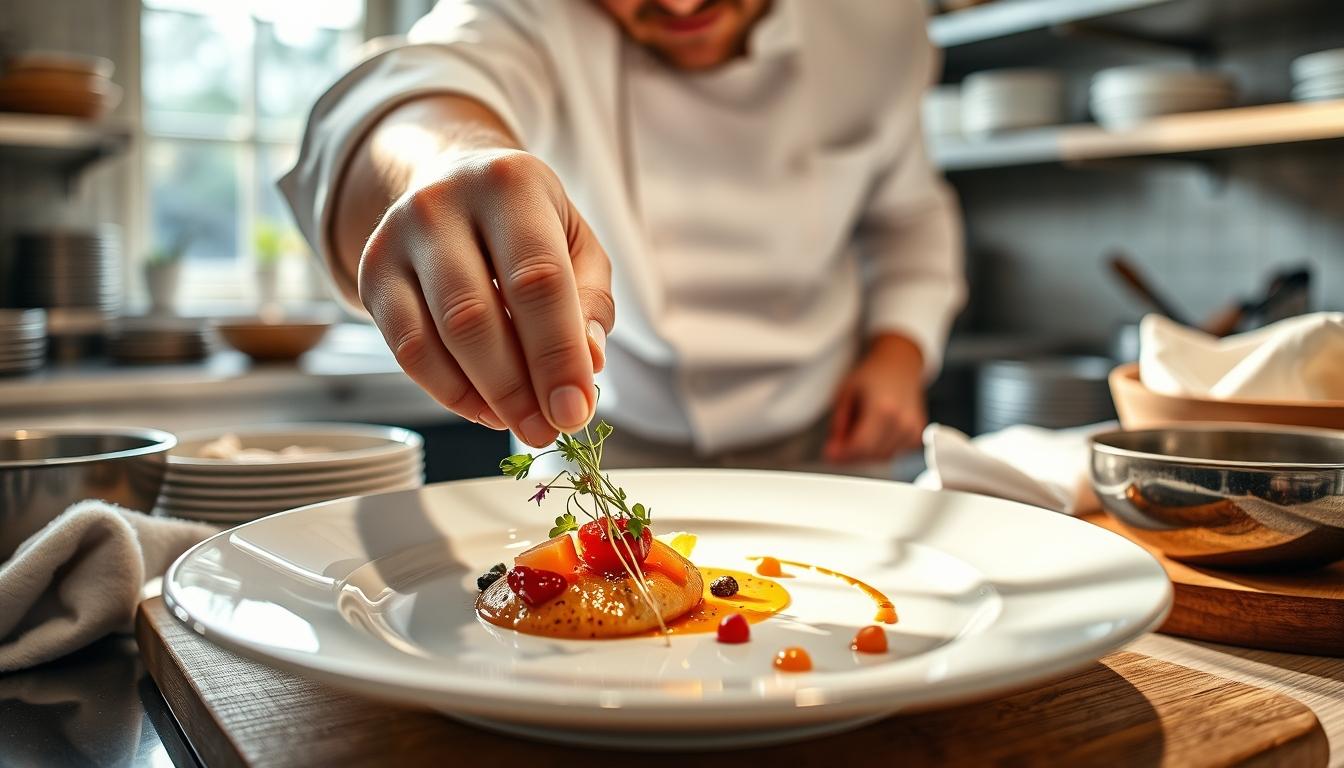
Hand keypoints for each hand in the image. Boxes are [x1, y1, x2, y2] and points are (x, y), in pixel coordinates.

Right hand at [358, 148, 613, 447]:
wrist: (453, 181)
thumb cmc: (529, 224)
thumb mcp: (577, 245)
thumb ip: (590, 302)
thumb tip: (588, 364)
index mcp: (509, 183)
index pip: (537, 280)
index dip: (558, 355)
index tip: (576, 412)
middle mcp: (443, 204)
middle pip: (476, 315)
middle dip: (517, 388)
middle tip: (548, 431)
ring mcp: (395, 237)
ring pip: (435, 338)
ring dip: (483, 397)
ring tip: (520, 423)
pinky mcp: (370, 273)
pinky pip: (406, 350)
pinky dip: (449, 391)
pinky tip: (484, 407)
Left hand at [824, 334, 926, 463]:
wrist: (900, 365)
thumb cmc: (873, 375)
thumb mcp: (846, 391)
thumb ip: (839, 422)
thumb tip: (834, 449)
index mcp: (883, 408)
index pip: (861, 445)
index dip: (842, 453)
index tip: (829, 453)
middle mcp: (902, 421)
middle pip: (871, 455)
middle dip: (851, 454)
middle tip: (837, 444)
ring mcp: (913, 429)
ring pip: (882, 458)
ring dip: (865, 453)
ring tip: (858, 430)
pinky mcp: (917, 434)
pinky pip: (894, 453)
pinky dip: (880, 449)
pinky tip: (875, 431)